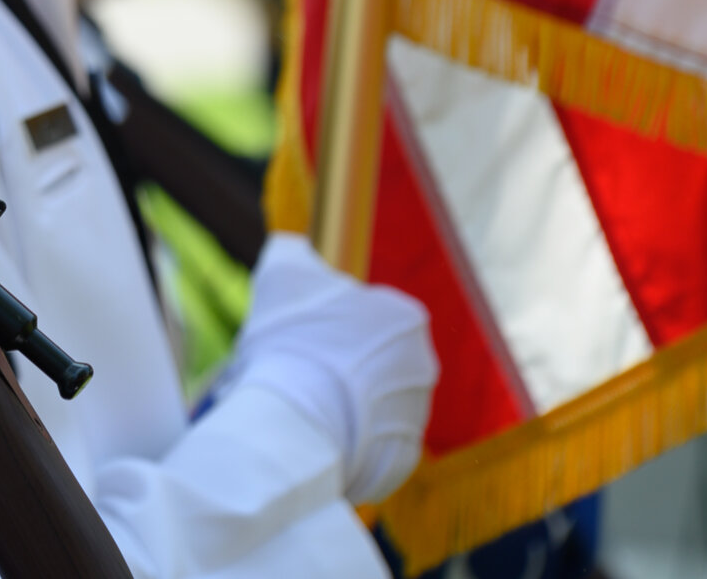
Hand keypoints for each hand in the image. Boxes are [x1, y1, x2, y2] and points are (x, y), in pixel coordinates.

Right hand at [216, 233, 436, 502]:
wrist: (299, 419)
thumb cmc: (294, 340)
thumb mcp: (283, 275)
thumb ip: (292, 252)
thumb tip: (291, 245)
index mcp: (405, 316)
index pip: (364, 314)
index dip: (325, 323)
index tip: (297, 337)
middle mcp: (423, 364)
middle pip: (371, 360)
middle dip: (339, 365)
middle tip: (296, 370)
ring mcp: (414, 415)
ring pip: (370, 403)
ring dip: (341, 404)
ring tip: (303, 407)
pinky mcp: (401, 459)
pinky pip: (369, 444)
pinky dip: (345, 440)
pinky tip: (315, 435)